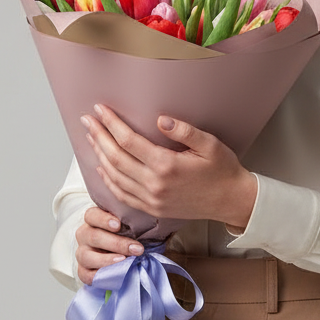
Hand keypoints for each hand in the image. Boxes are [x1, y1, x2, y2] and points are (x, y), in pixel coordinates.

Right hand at [75, 207, 144, 285]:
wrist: (118, 253)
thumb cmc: (126, 235)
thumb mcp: (129, 226)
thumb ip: (134, 224)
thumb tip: (152, 225)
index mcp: (93, 220)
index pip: (92, 215)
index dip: (103, 219)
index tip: (119, 225)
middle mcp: (84, 234)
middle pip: (93, 236)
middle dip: (116, 243)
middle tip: (136, 248)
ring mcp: (82, 253)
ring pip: (86, 256)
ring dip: (107, 260)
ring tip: (124, 261)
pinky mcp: (83, 270)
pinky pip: (85, 275)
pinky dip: (99, 276)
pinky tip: (113, 274)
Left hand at [82, 104, 257, 229]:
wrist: (232, 201)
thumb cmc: (223, 170)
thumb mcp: (210, 144)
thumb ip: (184, 130)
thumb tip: (160, 119)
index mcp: (167, 166)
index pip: (129, 141)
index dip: (111, 124)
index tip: (100, 110)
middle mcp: (154, 185)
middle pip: (115, 158)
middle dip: (98, 136)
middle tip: (87, 120)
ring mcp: (151, 200)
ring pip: (115, 176)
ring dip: (99, 155)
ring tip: (91, 138)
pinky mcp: (152, 209)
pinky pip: (122, 195)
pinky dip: (108, 180)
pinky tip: (102, 167)